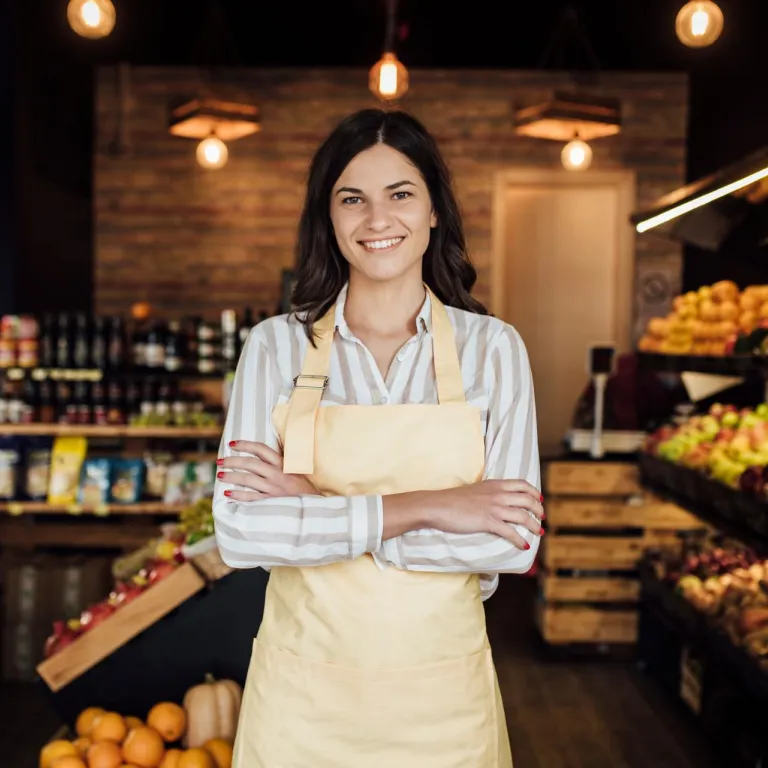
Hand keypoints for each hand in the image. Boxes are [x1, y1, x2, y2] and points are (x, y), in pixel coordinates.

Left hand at [217, 440, 318, 500]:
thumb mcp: (298, 471)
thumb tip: (263, 457)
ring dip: (231, 476)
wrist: (318, 507)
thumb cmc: (306, 489)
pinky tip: (228, 493)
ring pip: (248, 479)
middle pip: (250, 464)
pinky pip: (251, 498)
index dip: (246, 445)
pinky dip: (238, 495)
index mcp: (284, 464)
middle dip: (233, 461)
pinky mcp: (272, 503)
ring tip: (220, 475)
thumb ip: (282, 464)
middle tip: (220, 461)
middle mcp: (278, 474)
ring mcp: (274, 489)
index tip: (232, 444)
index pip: (262, 450)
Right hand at [427, 480, 543, 548]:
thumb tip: (496, 502)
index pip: (522, 484)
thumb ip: (488, 493)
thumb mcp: (475, 490)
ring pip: (523, 516)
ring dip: (535, 526)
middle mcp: (498, 494)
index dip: (534, 492)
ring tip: (539, 532)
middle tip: (542, 518)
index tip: (539, 499)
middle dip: (539, 510)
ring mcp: (494, 508)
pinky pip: (510, 532)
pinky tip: (524, 546)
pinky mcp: (488, 521)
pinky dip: (520, 540)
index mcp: (495, 484)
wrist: (437, 506)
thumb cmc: (452, 500)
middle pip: (528, 500)